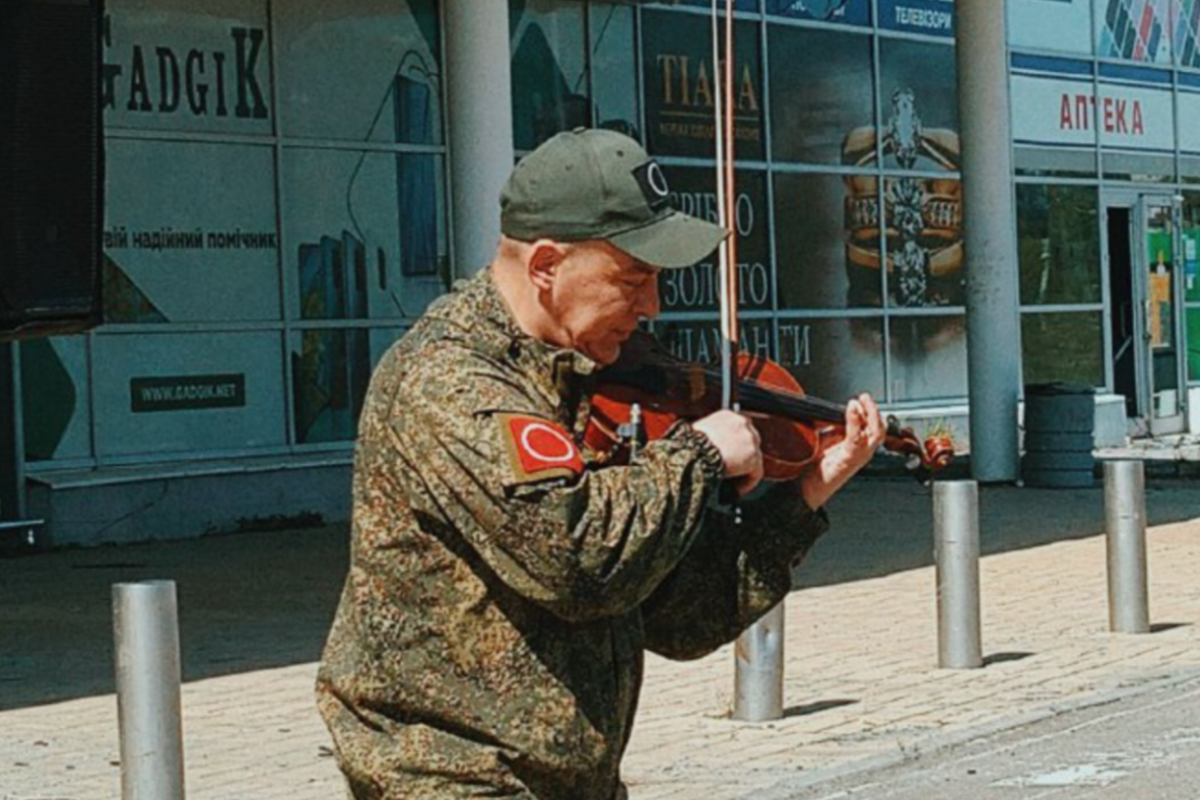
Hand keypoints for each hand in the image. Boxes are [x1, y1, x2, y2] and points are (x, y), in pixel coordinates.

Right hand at [691, 410, 763, 497]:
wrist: (691, 454)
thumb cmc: (688, 446)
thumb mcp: (697, 434)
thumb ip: (708, 438)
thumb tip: (707, 449)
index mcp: (726, 416)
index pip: (737, 430)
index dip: (733, 446)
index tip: (728, 457)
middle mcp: (741, 423)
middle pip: (749, 443)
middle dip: (741, 458)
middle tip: (732, 471)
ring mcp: (750, 439)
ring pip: (753, 459)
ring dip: (743, 471)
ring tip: (733, 484)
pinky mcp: (754, 456)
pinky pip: (755, 474)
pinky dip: (746, 484)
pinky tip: (736, 491)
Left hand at [797, 393, 885, 509]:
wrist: (809, 486)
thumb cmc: (818, 466)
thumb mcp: (830, 438)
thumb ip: (838, 425)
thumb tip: (839, 410)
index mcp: (861, 447)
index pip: (875, 427)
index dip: (872, 412)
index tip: (863, 399)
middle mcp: (864, 452)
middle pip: (880, 429)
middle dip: (874, 410)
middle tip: (865, 398)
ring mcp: (859, 456)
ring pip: (875, 433)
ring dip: (869, 414)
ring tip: (860, 402)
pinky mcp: (849, 458)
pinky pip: (856, 437)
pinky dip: (855, 421)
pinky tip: (851, 410)